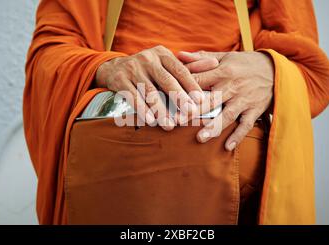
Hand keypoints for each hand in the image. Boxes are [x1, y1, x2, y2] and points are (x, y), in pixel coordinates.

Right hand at [95, 45, 217, 129]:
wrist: (114, 68)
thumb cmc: (148, 69)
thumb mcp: (166, 62)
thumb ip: (190, 65)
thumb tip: (215, 63)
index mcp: (162, 53)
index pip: (180, 70)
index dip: (191, 85)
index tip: (201, 101)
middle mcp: (148, 58)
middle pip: (166, 81)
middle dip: (179, 99)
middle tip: (189, 114)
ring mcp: (132, 68)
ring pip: (150, 92)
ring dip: (161, 110)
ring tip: (170, 125)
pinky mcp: (120, 80)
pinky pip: (133, 97)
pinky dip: (143, 110)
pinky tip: (151, 121)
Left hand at [178, 51, 273, 150]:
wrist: (276, 69)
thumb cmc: (245, 64)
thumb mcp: (225, 56)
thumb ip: (201, 58)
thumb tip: (178, 55)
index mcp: (222, 71)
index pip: (199, 80)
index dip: (183, 89)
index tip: (167, 98)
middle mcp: (232, 86)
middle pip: (210, 100)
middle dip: (193, 111)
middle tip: (177, 121)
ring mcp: (244, 100)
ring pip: (227, 115)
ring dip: (214, 127)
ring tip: (200, 138)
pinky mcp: (255, 110)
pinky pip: (246, 125)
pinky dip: (238, 136)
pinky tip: (227, 147)